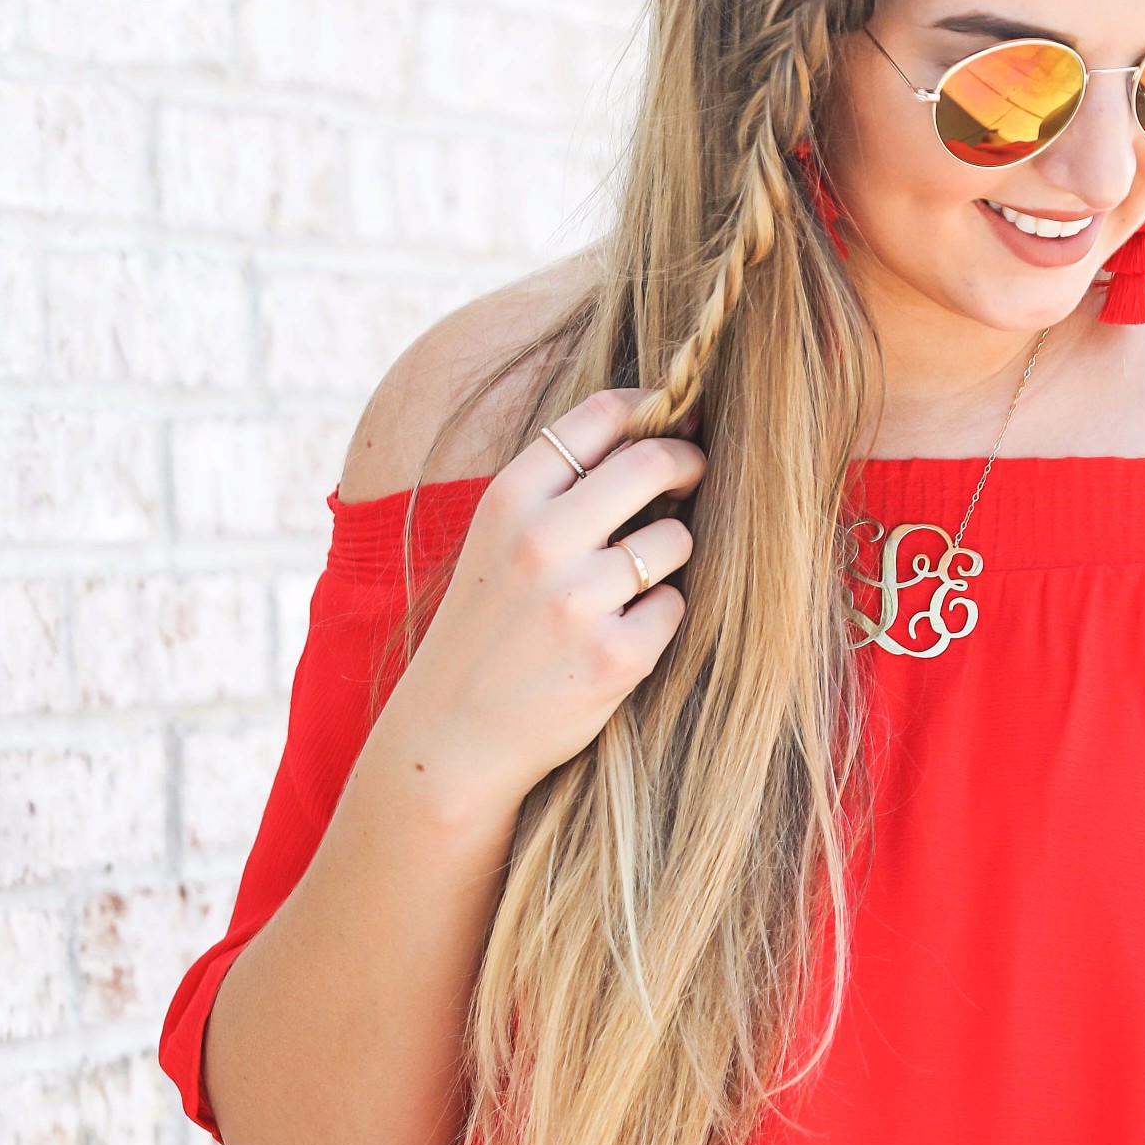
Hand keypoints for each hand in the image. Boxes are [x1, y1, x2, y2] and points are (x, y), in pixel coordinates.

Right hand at [378, 391, 703, 820]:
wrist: (451, 735)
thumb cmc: (486, 628)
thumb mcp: (496, 540)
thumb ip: (558, 487)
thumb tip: (651, 432)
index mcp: (508, 499)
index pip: (601, 416)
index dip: (650, 409)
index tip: (670, 419)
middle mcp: (541, 541)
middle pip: (653, 464)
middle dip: (686, 462)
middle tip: (693, 474)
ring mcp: (580, 601)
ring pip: (674, 539)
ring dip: (668, 553)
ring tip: (631, 583)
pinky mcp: (616, 657)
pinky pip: (674, 606)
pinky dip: (659, 617)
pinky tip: (622, 635)